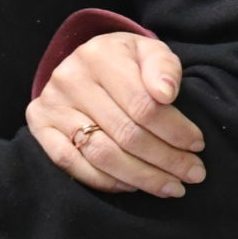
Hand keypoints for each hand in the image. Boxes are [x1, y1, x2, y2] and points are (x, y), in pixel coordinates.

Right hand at [25, 33, 203, 198]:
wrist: (87, 61)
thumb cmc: (127, 61)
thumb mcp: (150, 52)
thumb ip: (163, 68)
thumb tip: (167, 94)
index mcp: (101, 55)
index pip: (144, 105)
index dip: (175, 130)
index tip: (198, 145)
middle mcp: (70, 79)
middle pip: (125, 133)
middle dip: (165, 159)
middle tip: (193, 174)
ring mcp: (51, 105)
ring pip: (101, 153)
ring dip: (140, 176)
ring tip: (170, 187)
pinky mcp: (39, 128)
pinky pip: (71, 164)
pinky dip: (105, 181)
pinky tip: (133, 186)